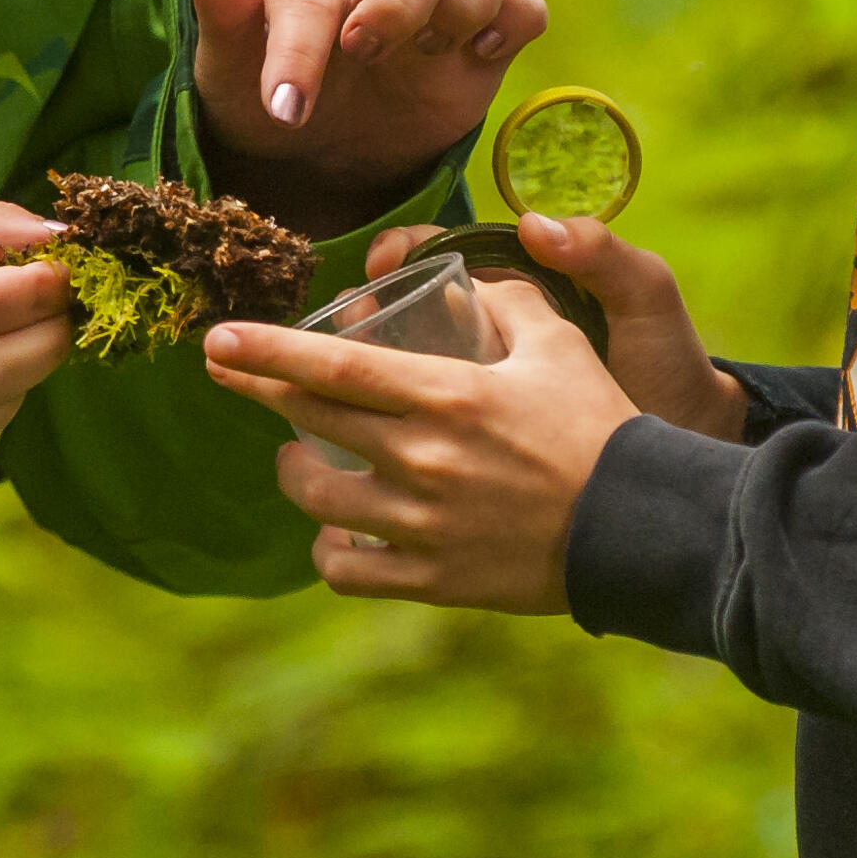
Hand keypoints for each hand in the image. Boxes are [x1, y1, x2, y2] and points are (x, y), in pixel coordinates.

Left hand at [182, 0, 547, 232]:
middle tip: (365, 55)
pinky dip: (516, 17)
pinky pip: (526, 0)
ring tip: (430, 53)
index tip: (285, 111)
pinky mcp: (485, 38)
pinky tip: (480, 56)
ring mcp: (442, 0)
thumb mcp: (225, 66)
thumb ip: (220, 7)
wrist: (315, 149)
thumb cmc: (263, 96)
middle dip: (402, 0)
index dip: (302, 49)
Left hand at [201, 278, 637, 609]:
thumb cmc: (599, 425)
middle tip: (225, 370)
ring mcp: (422, 525)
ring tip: (298, 459)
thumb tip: (466, 278)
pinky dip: (330, 552)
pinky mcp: (433, 579)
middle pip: (311, 421)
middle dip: (256, 390)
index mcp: (446, 396)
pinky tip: (334, 535)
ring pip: (318, 500)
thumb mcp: (558, 344)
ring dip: (296, 473)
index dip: (267, 350)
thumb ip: (506, 301)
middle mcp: (421, 459)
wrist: (638, 526)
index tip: (218, 339)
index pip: (333, 365)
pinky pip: (349, 573)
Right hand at [364, 213, 747, 442]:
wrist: (680, 455)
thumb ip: (601, 254)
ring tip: (346, 369)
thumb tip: (534, 225)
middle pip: (402, 313)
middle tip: (352, 319)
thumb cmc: (665, 365)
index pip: (440, 257)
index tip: (383, 263)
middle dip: (362, 310)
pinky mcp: (473, 448)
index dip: (401, 253)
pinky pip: (416, 429)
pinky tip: (361, 436)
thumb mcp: (643, 299)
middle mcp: (488, 340)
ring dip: (359, 365)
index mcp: (518, 294)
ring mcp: (476, 395)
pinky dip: (380, 428)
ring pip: (395, 373)